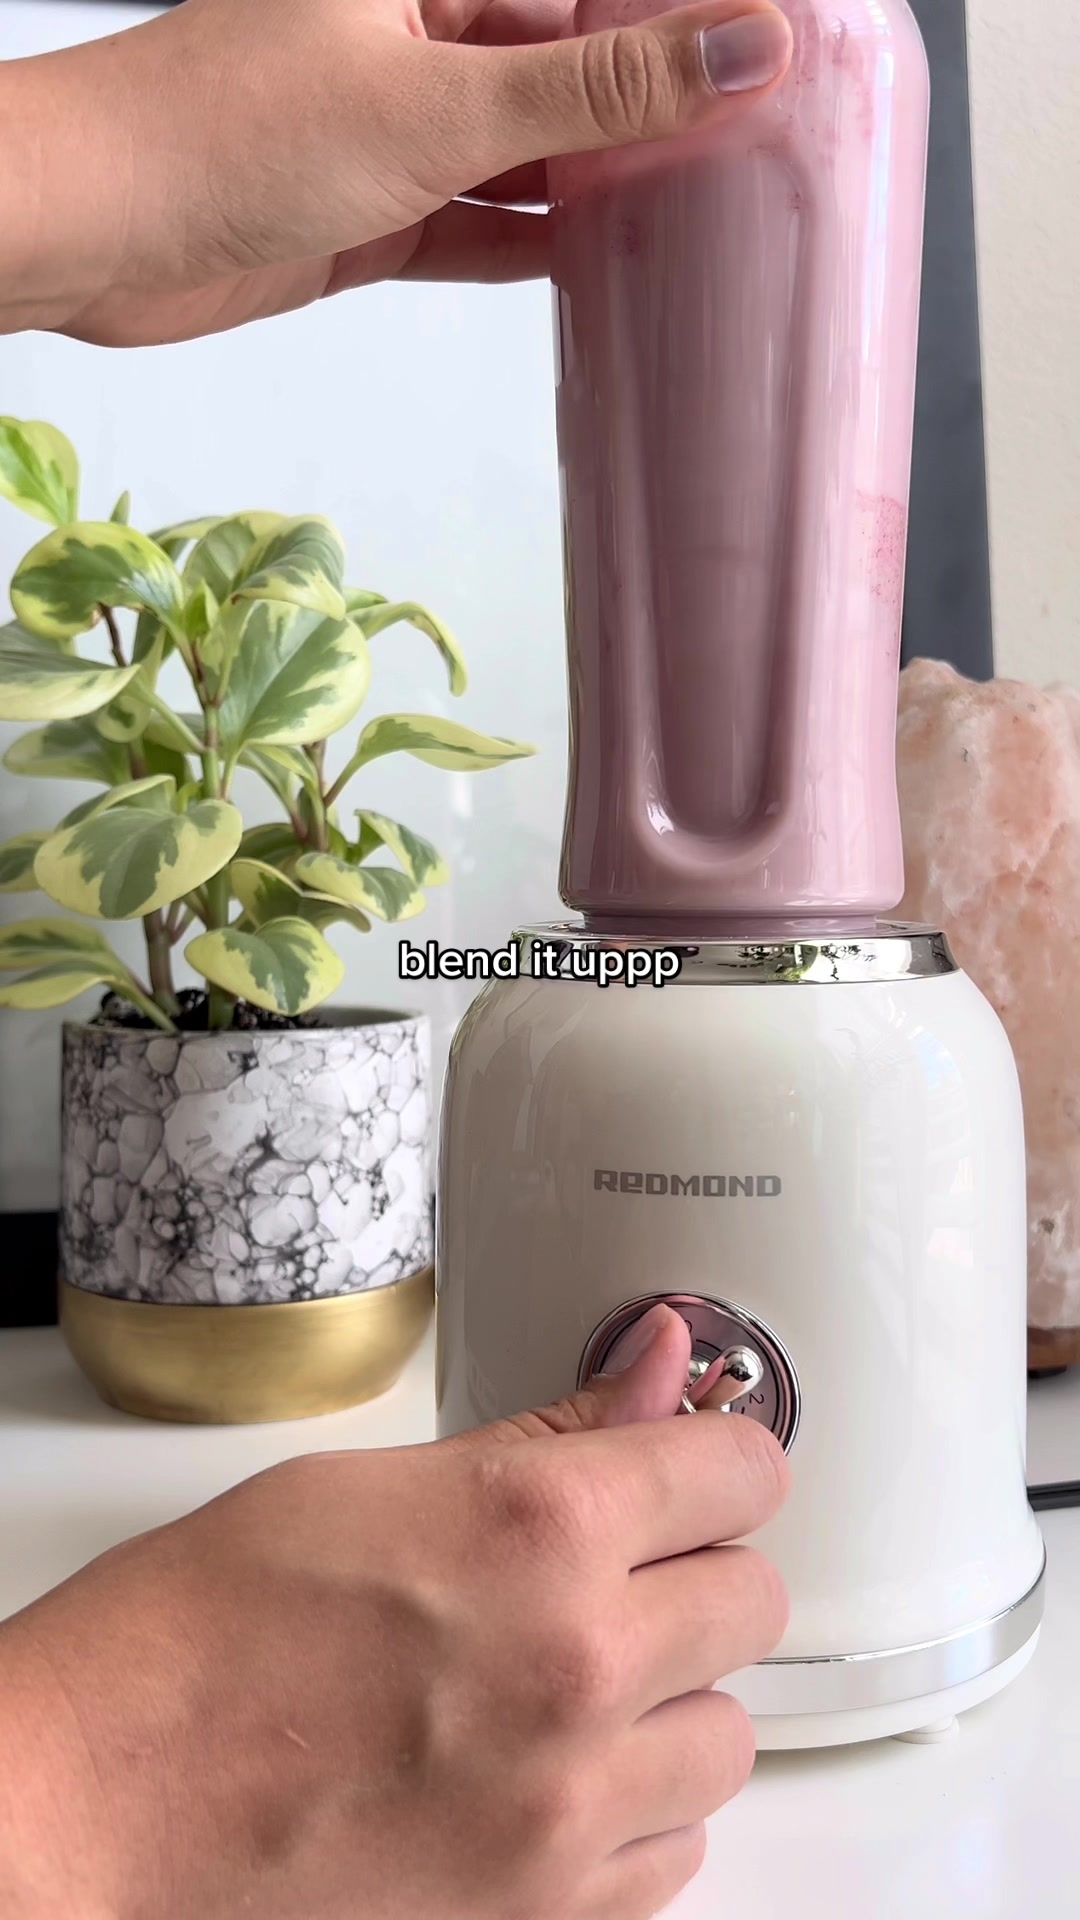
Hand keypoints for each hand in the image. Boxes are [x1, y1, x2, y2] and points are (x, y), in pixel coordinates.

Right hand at [0, 1304, 788, 1919]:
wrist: (107, 1800)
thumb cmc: (200, 1633)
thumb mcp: (371, 1484)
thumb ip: (547, 1434)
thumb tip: (657, 1371)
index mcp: (538, 1528)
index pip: (740, 1469)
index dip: (717, 1455)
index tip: (695, 1464)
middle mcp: (578, 1665)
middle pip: (754, 1600)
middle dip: (695, 1571)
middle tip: (614, 1570)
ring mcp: (569, 1803)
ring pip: (727, 1736)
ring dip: (672, 1699)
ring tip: (574, 1680)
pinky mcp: (548, 1910)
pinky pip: (677, 1852)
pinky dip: (635, 1809)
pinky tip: (555, 1769)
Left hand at [1, 0, 791, 343]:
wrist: (103, 231)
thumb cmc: (232, 132)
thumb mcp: (444, 103)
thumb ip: (596, 87)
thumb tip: (740, 47)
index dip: (677, 18)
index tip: (773, 52)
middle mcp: (415, 30)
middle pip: (563, 62)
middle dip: (649, 107)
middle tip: (755, 148)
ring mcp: (392, 123)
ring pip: (526, 148)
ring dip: (598, 185)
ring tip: (701, 215)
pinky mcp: (371, 209)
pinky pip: (478, 222)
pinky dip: (534, 245)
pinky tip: (604, 267)